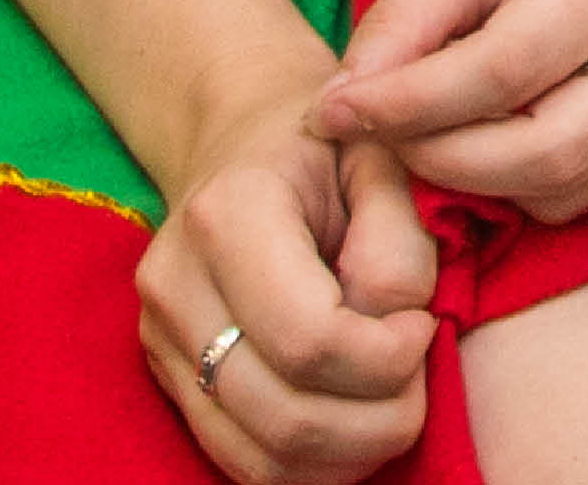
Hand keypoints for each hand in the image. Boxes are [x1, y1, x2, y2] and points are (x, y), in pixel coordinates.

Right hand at [132, 72, 438, 484]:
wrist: (243, 136)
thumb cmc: (330, 144)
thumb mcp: (381, 155)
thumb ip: (401, 236)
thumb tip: (401, 325)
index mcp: (228, 213)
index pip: (311, 339)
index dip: (388, 356)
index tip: (426, 324)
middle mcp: (177, 286)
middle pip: (286, 416)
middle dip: (378, 418)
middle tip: (421, 376)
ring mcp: (161, 342)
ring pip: (261, 460)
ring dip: (350, 453)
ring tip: (395, 403)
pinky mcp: (167, 381)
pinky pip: (243, 464)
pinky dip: (313, 464)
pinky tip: (356, 423)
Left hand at [316, 0, 587, 223]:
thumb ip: (407, 17)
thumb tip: (339, 109)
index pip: (502, 71)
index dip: (408, 105)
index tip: (336, 111)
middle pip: (547, 153)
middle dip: (443, 161)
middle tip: (380, 135)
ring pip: (566, 189)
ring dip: (477, 182)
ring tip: (427, 133)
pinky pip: (585, 193)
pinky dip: (519, 185)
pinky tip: (485, 137)